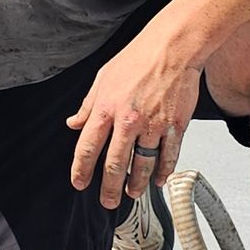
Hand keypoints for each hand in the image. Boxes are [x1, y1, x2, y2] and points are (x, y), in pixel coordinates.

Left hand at [66, 24, 200, 209]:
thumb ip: (88, 105)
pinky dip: (164, 172)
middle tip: (108, 201)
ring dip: (137, 184)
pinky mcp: (175, 126)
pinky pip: (169, 156)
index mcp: (106, 109)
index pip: (88, 148)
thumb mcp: (103, 78)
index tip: (79, 183)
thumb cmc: (138, 58)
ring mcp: (153, 125)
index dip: (81, 170)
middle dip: (109, 188)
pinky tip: (159, 180)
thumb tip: (74, 123)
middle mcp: (128, 121)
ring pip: (144, 165)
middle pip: (116, 165)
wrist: (173, 47)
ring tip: (132, 193)